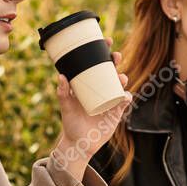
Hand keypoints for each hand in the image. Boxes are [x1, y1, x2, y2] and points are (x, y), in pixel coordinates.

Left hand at [53, 38, 131, 179]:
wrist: (80, 144)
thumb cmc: (71, 124)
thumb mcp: (66, 108)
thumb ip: (62, 94)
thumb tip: (61, 76)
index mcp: (88, 84)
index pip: (96, 63)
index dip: (102, 51)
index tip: (106, 41)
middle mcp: (100, 89)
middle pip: (111, 70)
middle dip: (115, 60)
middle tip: (115, 56)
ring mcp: (110, 99)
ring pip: (120, 83)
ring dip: (123, 77)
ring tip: (120, 78)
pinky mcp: (117, 111)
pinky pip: (124, 100)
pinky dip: (126, 96)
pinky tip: (124, 95)